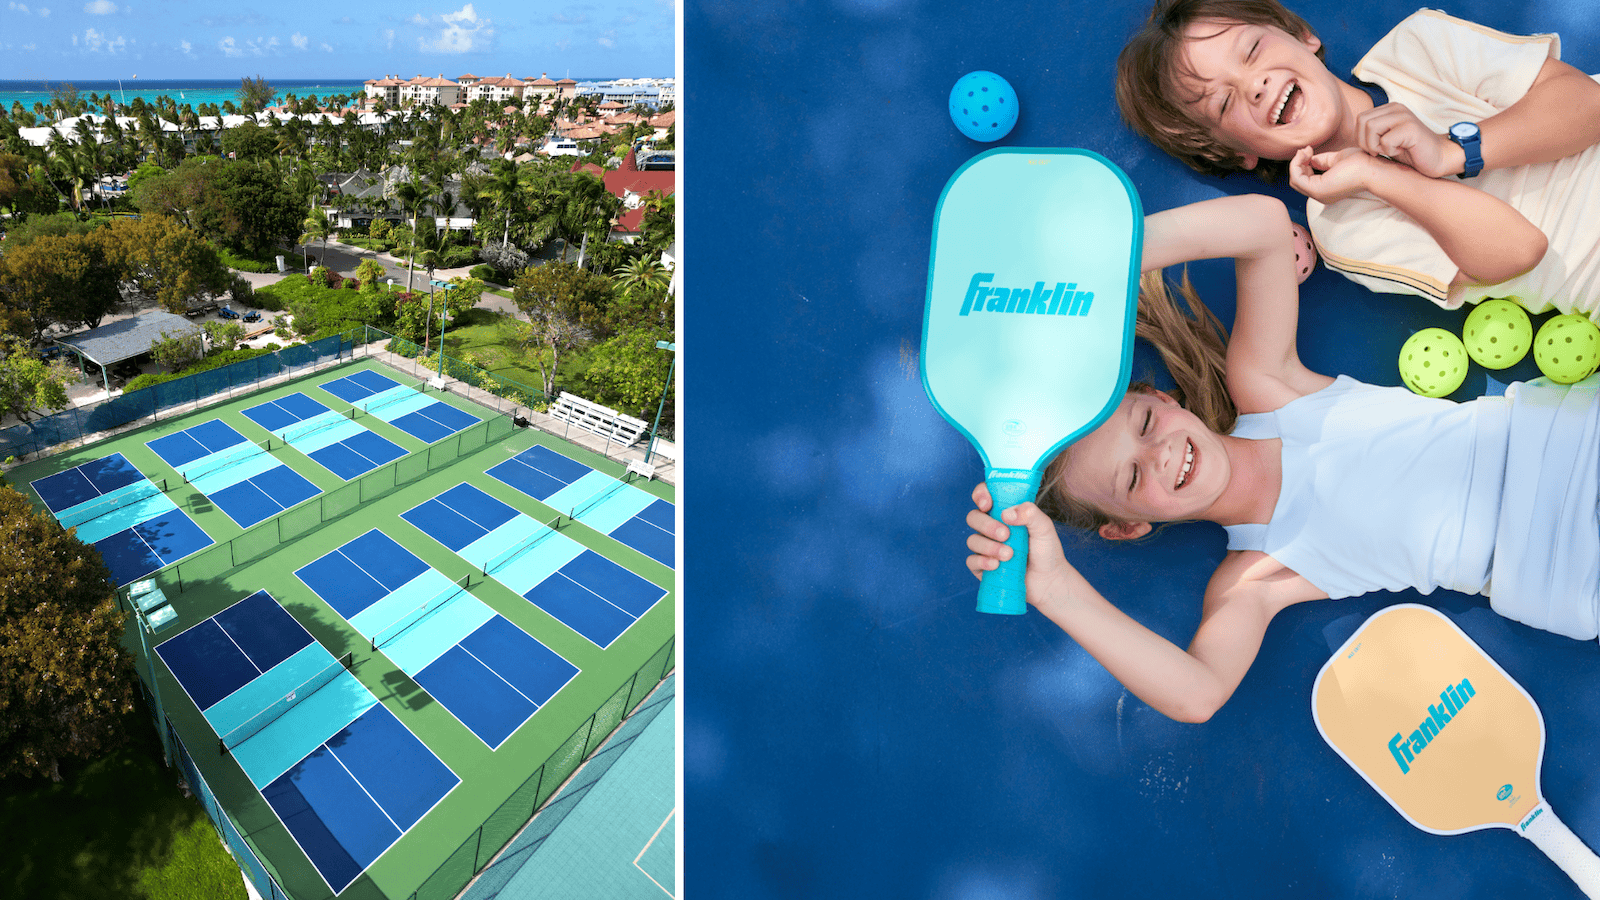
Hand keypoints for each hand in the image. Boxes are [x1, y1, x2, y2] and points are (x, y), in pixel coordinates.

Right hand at [964, 482, 1076, 608]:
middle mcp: (991, 527)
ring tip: (1009, 555)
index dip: (980, 495)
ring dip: (989, 546)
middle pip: (973, 518)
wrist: (1048, 580)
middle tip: (1006, 535)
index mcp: (1004, 512)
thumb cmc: (1046, 550)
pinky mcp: (982, 566)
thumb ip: (1030, 514)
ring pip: (972, 540)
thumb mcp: (1044, 528)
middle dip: (987, 525)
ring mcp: (985, 547)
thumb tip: (1007, 513)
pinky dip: (982, 562)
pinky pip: (971, 561)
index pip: (984, 496)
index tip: (987, 504)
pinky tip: (996, 565)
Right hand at [1288, 145, 1384, 203]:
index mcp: (1327, 190)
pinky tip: (1305, 154)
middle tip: (1306, 150)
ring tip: (1306, 151)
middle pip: (1297, 181)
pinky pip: (1296, 178)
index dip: (1303, 164)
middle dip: (1298, 163)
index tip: (1309, 150)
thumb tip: (1310, 159)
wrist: (1373, 168)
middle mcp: (1321, 195)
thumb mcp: (1337, 159)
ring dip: (1296, 163)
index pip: (1305, 180)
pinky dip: (1296, 165)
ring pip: (1294, 180)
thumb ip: (1322, 161)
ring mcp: (1318, 194)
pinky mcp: (1317, 190)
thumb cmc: (1363, 163)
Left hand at [1356, 102, 1459, 177]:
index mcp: (1389, 109)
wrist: (1438, 158)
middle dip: (1365, 142)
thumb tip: (1349, 140)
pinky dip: (1389, 151)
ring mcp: (1404, 117)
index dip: (1361, 137)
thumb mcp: (1385, 140)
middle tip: (1379, 151)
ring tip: (1390, 150)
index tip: (1374, 149)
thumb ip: (1370, 134)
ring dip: (1376, 146)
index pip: (1360, 118)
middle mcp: (1396, 108)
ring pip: (1371, 128)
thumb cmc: (1410, 152)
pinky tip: (1402, 151)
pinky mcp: (1411, 128)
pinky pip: (1386, 140)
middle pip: (1363, 122)